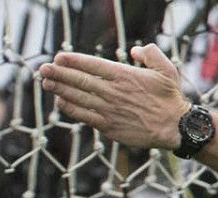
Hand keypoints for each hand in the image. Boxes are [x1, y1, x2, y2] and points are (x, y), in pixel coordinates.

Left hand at [38, 44, 188, 152]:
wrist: (174, 126)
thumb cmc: (169, 97)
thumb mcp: (165, 68)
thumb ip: (149, 54)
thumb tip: (133, 51)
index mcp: (125, 75)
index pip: (93, 65)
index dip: (74, 61)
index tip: (59, 57)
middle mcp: (113, 92)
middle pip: (80, 81)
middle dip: (59, 74)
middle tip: (43, 69)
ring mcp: (108, 110)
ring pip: (78, 98)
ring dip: (60, 89)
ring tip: (45, 82)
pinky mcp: (107, 126)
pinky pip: (83, 116)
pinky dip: (70, 108)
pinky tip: (59, 102)